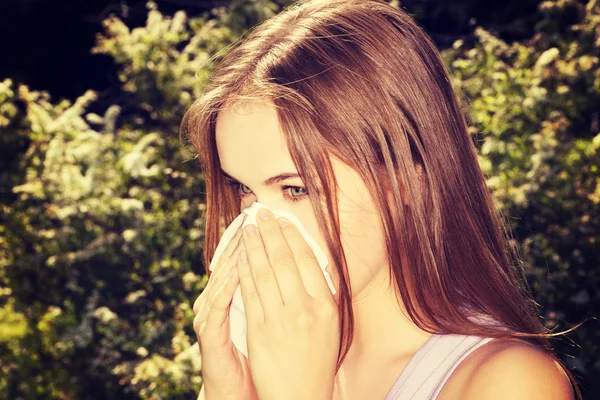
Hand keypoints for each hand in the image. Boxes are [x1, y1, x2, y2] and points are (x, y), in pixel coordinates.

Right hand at [192, 214, 257, 399]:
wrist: (239, 394)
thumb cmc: (259, 359)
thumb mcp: (267, 323)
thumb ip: (273, 296)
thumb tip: (297, 269)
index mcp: (232, 296)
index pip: (244, 260)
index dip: (259, 239)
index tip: (274, 218)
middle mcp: (218, 301)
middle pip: (230, 263)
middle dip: (248, 238)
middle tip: (259, 214)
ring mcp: (209, 316)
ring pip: (220, 279)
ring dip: (235, 255)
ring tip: (250, 233)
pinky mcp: (207, 333)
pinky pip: (216, 307)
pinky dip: (226, 288)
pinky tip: (237, 271)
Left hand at [236, 208, 339, 399]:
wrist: (300, 396)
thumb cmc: (316, 360)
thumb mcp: (331, 326)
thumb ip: (323, 294)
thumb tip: (314, 262)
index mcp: (326, 305)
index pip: (308, 260)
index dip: (293, 237)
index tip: (284, 221)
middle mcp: (306, 309)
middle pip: (285, 261)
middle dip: (271, 233)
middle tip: (262, 213)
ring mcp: (282, 319)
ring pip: (265, 272)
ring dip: (254, 246)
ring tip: (248, 228)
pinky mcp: (260, 330)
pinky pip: (250, 293)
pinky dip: (244, 272)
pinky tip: (240, 257)